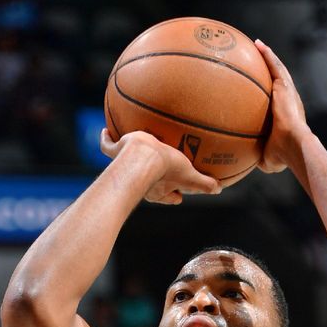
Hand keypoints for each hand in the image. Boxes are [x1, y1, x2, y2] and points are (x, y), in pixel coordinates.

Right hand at [100, 129, 220, 204]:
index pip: (169, 196)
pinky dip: (106, 138)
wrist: (143, 157)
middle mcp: (142, 181)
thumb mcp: (190, 175)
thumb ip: (204, 184)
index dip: (174, 196)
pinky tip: (105, 129)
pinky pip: (108, 146)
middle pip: (148, 185)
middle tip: (159, 172)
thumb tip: (220, 189)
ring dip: (127, 160)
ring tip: (129, 148)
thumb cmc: (166, 168)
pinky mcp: (116, 152)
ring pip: (123, 165)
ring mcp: (126, 166)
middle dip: (153, 182)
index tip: (178, 195)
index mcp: (160, 188)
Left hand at [254, 40, 312, 172]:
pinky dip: (268, 55)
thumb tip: (244, 161)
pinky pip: (275, 67)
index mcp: (286, 116)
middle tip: (257, 60)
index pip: (277, 101)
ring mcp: (289, 93)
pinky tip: (258, 45)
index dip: (270, 92)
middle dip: (269, 70)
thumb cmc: (281, 156)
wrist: (293, 146)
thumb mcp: (266, 158)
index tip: (260, 87)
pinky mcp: (286, 87)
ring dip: (268, 57)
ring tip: (257, 46)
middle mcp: (290, 101)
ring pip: (278, 70)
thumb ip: (256, 156)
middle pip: (278, 81)